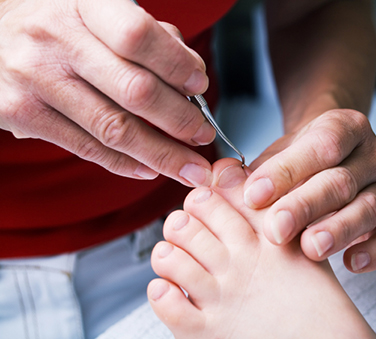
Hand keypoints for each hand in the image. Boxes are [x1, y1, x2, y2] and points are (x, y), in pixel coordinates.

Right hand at [0, 0, 214, 185]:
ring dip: (162, 155)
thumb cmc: (64, 24)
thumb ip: (151, 38)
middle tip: (203, 136)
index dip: (178, 66)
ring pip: (114, 129)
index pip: (139, 36)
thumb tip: (193, 79)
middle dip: (181, 121)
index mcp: (84, 4)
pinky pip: (87, 148)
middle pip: (135, 91)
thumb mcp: (104, 12)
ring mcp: (34, 78)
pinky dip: (126, 163)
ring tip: (189, 167)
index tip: (201, 86)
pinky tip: (150, 169)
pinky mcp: (20, 114)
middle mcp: (55, 39)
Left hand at [244, 109, 375, 272]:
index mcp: (345, 127)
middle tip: (276, 231)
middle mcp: (371, 154)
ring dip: (338, 230)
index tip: (254, 195)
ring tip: (311, 249)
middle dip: (306, 206)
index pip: (321, 145)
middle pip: (342, 180)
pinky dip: (374, 252)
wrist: (331, 157)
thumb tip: (219, 178)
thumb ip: (250, 167)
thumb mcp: (275, 154)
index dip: (288, 171)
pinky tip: (351, 264)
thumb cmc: (299, 159)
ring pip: (368, 208)